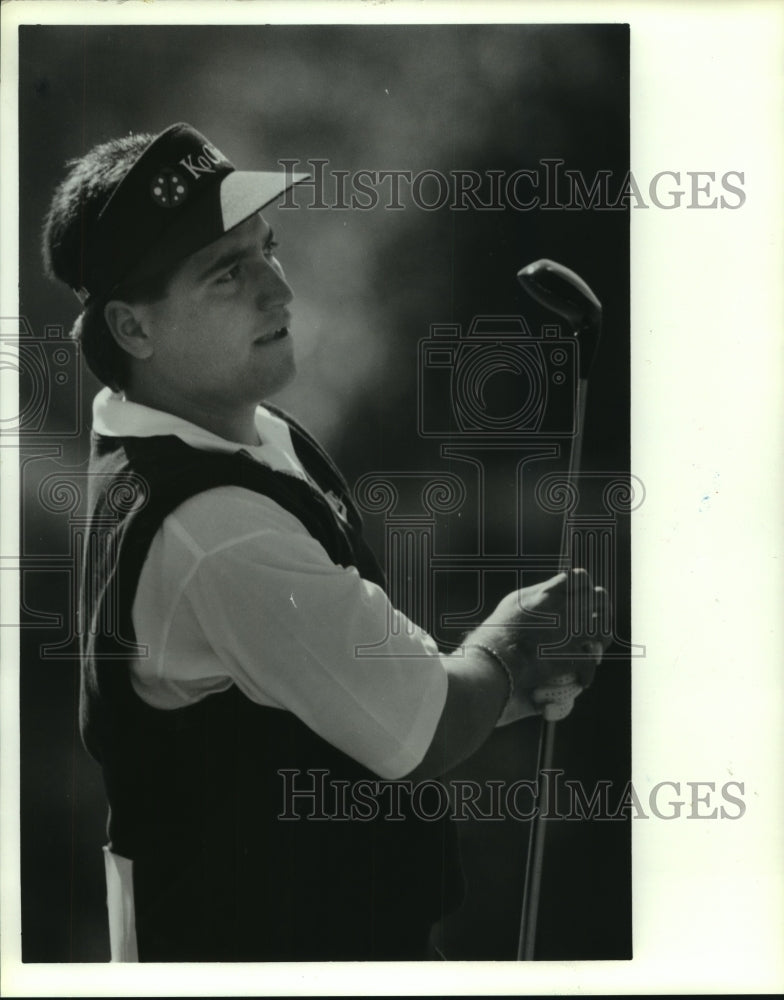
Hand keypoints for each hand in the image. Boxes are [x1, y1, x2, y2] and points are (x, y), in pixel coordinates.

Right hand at [464, 569, 610, 725]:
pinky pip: (591, 664)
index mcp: (550, 592)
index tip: (580, 595)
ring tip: (594, 649)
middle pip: (600, 600)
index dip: (584, 586)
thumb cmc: (499, 628)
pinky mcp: (572, 658)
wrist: (495, 657)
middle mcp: (566, 609)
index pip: (580, 577)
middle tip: (594, 621)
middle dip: (600, 610)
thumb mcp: (515, 600)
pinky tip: (582, 679)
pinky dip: (587, 674)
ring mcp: (572, 633)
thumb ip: (538, 593)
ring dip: (600, 641)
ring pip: (603, 631)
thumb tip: (552, 589)